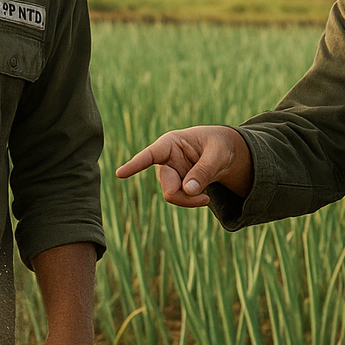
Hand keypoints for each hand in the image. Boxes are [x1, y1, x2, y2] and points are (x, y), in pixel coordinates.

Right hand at [115, 125, 252, 206]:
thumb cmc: (220, 146)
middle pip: (167, 187)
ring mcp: (168, 173)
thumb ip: (204, 170)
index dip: (135, 164)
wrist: (225, 153)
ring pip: (171, 195)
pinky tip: (203, 196)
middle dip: (184, 198)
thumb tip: (188, 191)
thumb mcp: (218, 155)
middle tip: (206, 200)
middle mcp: (165, 159)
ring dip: (189, 201)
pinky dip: (191, 201)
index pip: (150, 155)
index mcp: (171, 143)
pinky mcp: (174, 184)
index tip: (120, 173)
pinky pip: (178, 199)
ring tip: (207, 198)